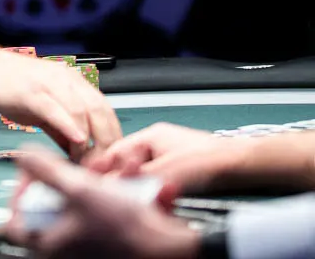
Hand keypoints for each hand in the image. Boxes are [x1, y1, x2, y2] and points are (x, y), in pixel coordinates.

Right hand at [0, 50, 122, 158]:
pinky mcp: (30, 91)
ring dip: (89, 141)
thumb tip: (78, 151)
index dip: (112, 138)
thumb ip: (61, 128)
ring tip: (85, 163)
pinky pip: (56, 109)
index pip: (105, 111)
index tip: (109, 162)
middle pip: (101, 112)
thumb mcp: (40, 109)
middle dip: (107, 144)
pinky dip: (69, 126)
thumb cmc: (5, 86)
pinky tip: (76, 141)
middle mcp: (65, 79)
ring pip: (83, 111)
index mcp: (72, 82)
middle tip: (101, 168)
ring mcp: (48, 83)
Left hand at [5, 145, 199, 258]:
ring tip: (128, 167)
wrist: (174, 252)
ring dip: (107, 180)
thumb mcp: (80, 190)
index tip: (34, 175)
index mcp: (50, 244)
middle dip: (78, 176)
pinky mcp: (117, 242)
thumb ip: (47, 171)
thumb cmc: (127, 232)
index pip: (16, 222)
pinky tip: (146, 183)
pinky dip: (127, 195)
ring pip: (90, 205)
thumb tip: (24, 156)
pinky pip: (115, 212)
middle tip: (92, 165)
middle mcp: (68, 249)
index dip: (20, 194)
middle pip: (57, 207)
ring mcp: (93, 247)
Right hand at [83, 122, 239, 193]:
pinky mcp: (178, 170)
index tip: (90, 181)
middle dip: (119, 178)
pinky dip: (149, 190)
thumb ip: (135, 178)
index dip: (101, 167)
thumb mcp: (166, 171)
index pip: (114, 150)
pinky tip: (150, 199)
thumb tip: (110, 186)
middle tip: (110, 193)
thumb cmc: (211, 161)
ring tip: (132, 198)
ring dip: (136, 186)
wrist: (244, 166)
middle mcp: (157, 142)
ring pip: (140, 173)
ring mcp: (168, 155)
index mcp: (150, 135)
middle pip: (126, 162)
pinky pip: (154, 180)